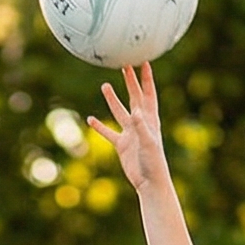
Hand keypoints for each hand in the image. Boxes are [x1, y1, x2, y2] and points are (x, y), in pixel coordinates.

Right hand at [87, 62, 167, 194]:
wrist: (149, 182)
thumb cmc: (154, 163)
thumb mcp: (148, 143)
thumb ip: (141, 126)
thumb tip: (135, 111)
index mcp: (150, 119)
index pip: (148, 94)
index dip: (147, 79)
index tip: (144, 61)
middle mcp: (141, 123)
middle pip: (134, 97)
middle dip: (130, 82)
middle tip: (124, 65)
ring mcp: (130, 134)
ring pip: (119, 112)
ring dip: (112, 99)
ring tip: (105, 86)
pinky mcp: (122, 145)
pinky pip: (108, 133)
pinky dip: (100, 126)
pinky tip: (91, 119)